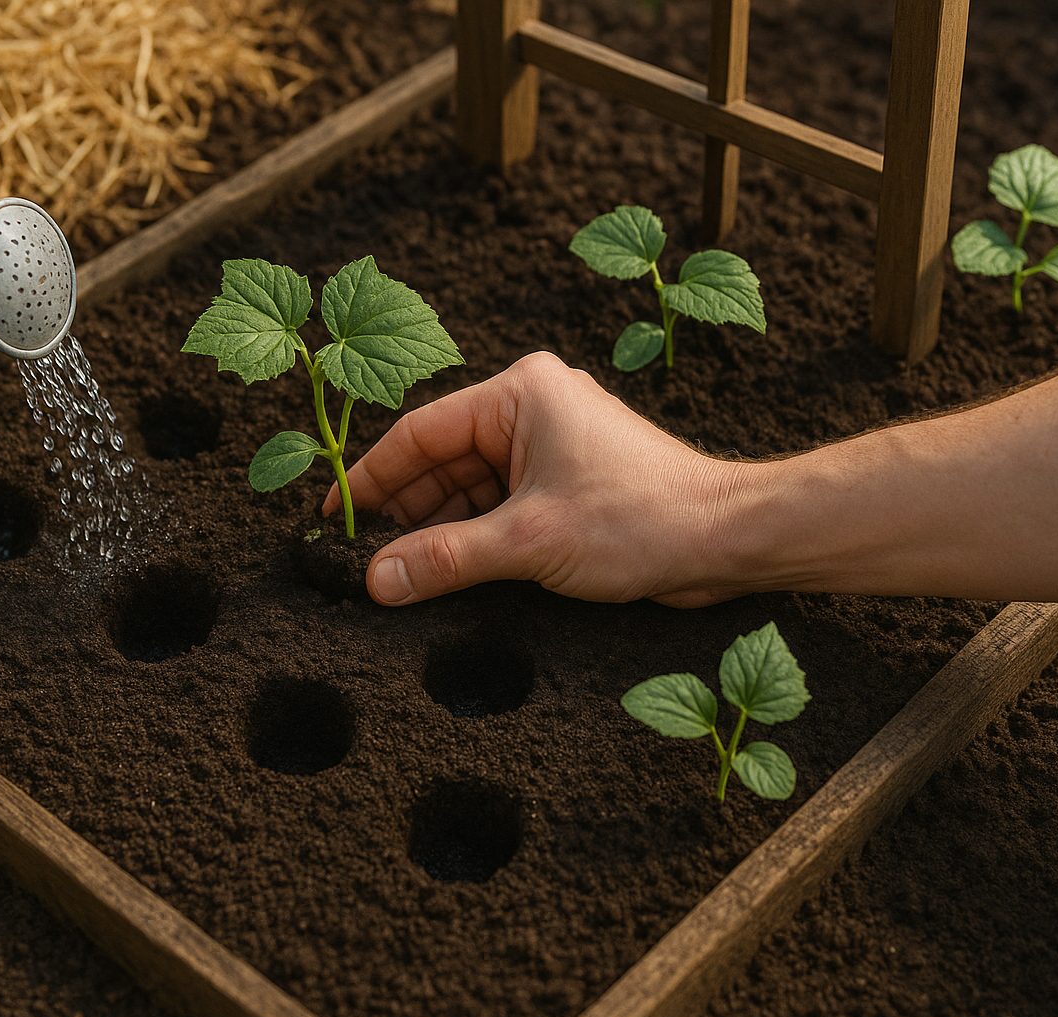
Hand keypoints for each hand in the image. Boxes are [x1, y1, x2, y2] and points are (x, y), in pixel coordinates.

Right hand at [324, 351, 744, 606]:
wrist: (727, 540)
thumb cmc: (640, 519)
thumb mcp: (528, 541)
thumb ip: (445, 558)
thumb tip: (376, 581)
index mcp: (519, 394)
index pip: (420, 433)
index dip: (370, 477)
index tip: (331, 516)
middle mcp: (530, 410)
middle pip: (440, 463)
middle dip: (402, 513)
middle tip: (356, 559)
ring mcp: (548, 448)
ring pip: (468, 490)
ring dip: (435, 532)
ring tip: (391, 577)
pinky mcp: (564, 485)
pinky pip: (498, 508)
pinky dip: (470, 540)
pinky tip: (440, 575)